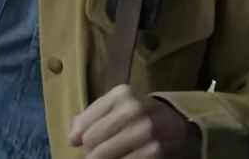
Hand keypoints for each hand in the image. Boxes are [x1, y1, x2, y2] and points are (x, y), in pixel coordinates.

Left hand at [69, 85, 200, 158]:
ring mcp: (146, 131)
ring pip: (104, 155)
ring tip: (107, 156)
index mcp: (121, 95)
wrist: (175, 124)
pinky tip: (120, 158)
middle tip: (94, 154)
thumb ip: (90, 117)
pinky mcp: (155, 151)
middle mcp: (134, 110)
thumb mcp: (115, 106)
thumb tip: (73, 139)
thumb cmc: (137, 115)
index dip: (79, 138)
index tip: (79, 144)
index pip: (85, 124)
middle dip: (90, 151)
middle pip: (92, 140)